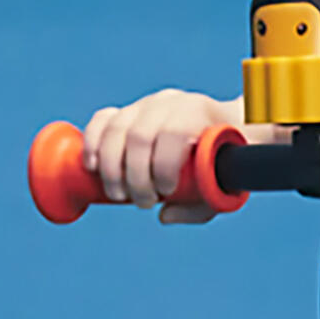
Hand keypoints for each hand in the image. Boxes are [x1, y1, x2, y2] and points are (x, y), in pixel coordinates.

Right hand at [83, 88, 234, 222]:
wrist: (228, 128)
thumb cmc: (225, 160)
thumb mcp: (225, 183)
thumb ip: (201, 204)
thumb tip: (164, 215)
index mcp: (198, 112)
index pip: (173, 133)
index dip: (163, 166)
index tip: (166, 192)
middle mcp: (169, 103)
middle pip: (140, 135)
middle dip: (136, 176)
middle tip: (143, 202)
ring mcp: (146, 104)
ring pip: (116, 129)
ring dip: (110, 168)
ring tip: (119, 195)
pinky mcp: (128, 111)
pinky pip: (103, 120)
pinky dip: (92, 142)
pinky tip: (91, 167)